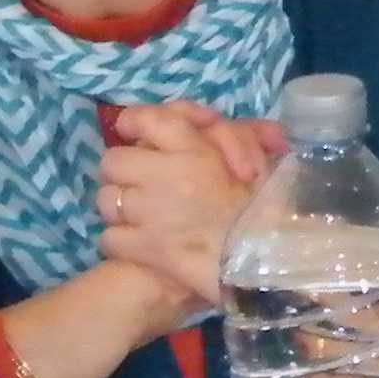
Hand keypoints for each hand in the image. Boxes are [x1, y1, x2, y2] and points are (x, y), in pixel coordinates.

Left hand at [93, 103, 274, 311]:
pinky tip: (138, 245)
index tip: (134, 130)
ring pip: (107, 199)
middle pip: (114, 160)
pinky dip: (121, 241)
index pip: (146, 119)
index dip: (135, 122)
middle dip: (124, 170)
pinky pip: (110, 238)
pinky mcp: (143, 249)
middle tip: (141, 182)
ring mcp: (148, 214)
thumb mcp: (261, 159)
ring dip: (120, 206)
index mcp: (193, 150)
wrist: (269, 258)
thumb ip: (235, 136)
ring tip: (138, 216)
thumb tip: (210, 123)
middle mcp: (163, 176)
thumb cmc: (271, 207)